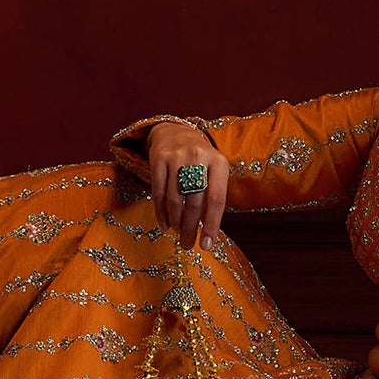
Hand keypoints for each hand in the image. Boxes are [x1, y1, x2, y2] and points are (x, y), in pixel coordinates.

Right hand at [148, 123, 228, 247]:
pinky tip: (165, 224)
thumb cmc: (200, 160)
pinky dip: (161, 212)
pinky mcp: (158, 158)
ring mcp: (177, 156)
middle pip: (195, 202)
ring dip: (176, 222)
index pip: (216, 200)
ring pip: (176, 199)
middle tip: (188, 244)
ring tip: (178, 234)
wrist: (175, 132)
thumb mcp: (213, 171)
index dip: (211, 225)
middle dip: (190, 228)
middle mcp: (199, 157)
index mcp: (219, 162)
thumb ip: (213, 196)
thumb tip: (207, 234)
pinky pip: (158, 192)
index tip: (207, 246)